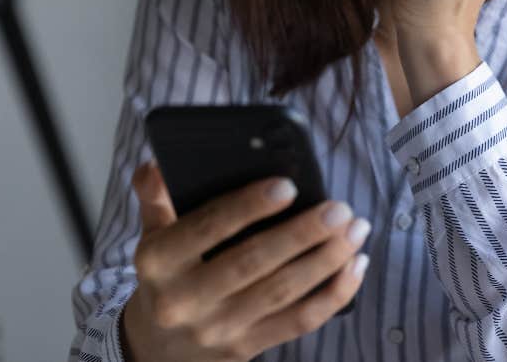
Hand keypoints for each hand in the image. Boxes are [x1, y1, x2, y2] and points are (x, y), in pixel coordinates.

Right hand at [121, 161, 370, 361]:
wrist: (152, 348)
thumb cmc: (165, 273)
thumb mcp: (150, 232)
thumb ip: (156, 196)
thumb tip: (156, 164)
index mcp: (158, 262)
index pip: (207, 228)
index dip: (248, 206)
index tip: (288, 185)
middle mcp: (184, 299)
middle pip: (252, 263)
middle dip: (302, 233)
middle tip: (340, 208)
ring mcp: (217, 330)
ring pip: (281, 293)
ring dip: (326, 260)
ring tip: (356, 230)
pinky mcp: (245, 349)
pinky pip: (297, 322)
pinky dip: (332, 295)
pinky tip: (355, 267)